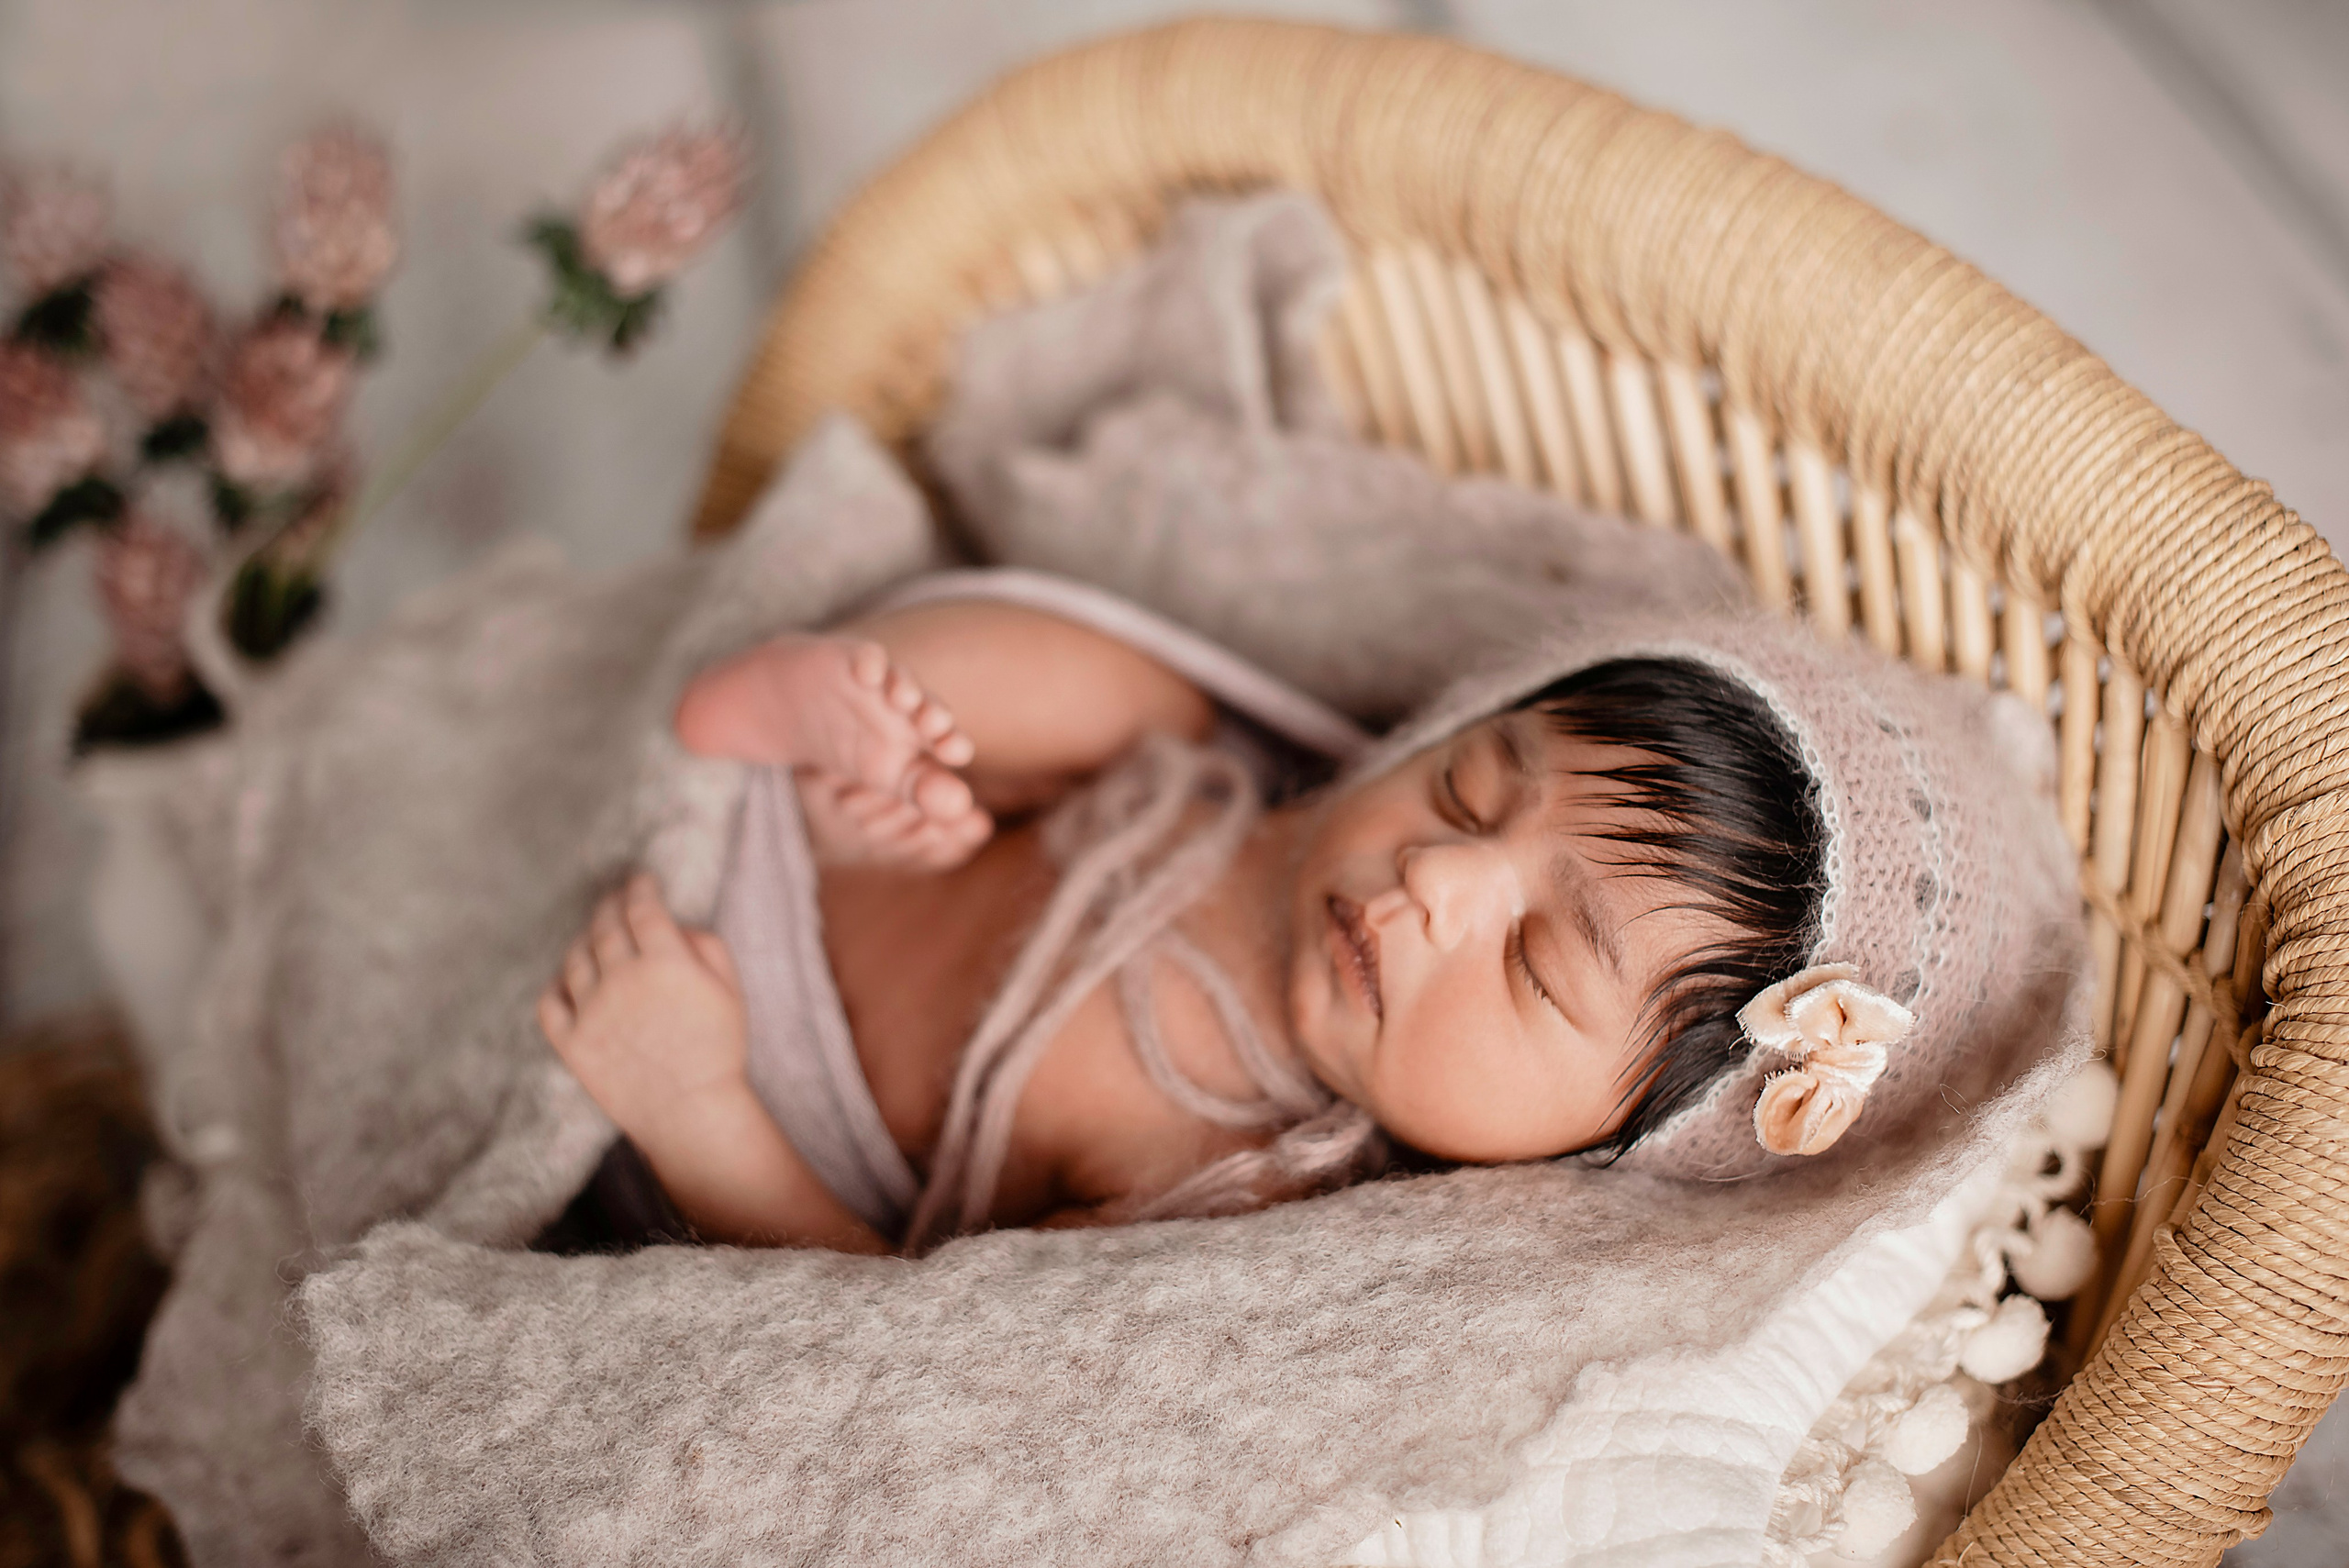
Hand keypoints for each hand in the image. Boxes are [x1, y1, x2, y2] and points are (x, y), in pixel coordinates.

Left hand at [536, 873, 749, 1144]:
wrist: (691, 1112)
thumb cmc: (718, 1048)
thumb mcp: (730, 989)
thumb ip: (704, 945)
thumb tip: (672, 925)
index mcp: (666, 963)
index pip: (643, 909)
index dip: (640, 889)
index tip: (641, 881)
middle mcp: (623, 980)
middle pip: (604, 927)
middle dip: (610, 907)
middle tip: (614, 901)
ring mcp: (592, 1012)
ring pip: (575, 958)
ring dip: (584, 940)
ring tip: (593, 937)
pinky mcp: (572, 1043)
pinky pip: (549, 1000)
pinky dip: (556, 983)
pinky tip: (568, 979)